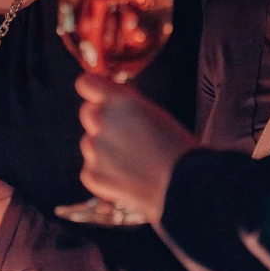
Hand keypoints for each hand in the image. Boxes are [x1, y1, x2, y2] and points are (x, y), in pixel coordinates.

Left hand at [76, 73, 197, 223]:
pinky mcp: (91, 175)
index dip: (93, 91)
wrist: (184, 187)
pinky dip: (104, 174)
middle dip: (101, 121)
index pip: (86, 83)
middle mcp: (102, 121)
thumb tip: (111, 102)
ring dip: (103, 150)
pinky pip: (90, 169)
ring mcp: (94, 149)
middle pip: (87, 113)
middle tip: (125, 137)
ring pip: (90, 143)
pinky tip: (127, 179)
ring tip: (132, 163)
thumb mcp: (154, 113)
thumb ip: (126, 105)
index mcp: (120, 101)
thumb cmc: (177, 149)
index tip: (100, 98)